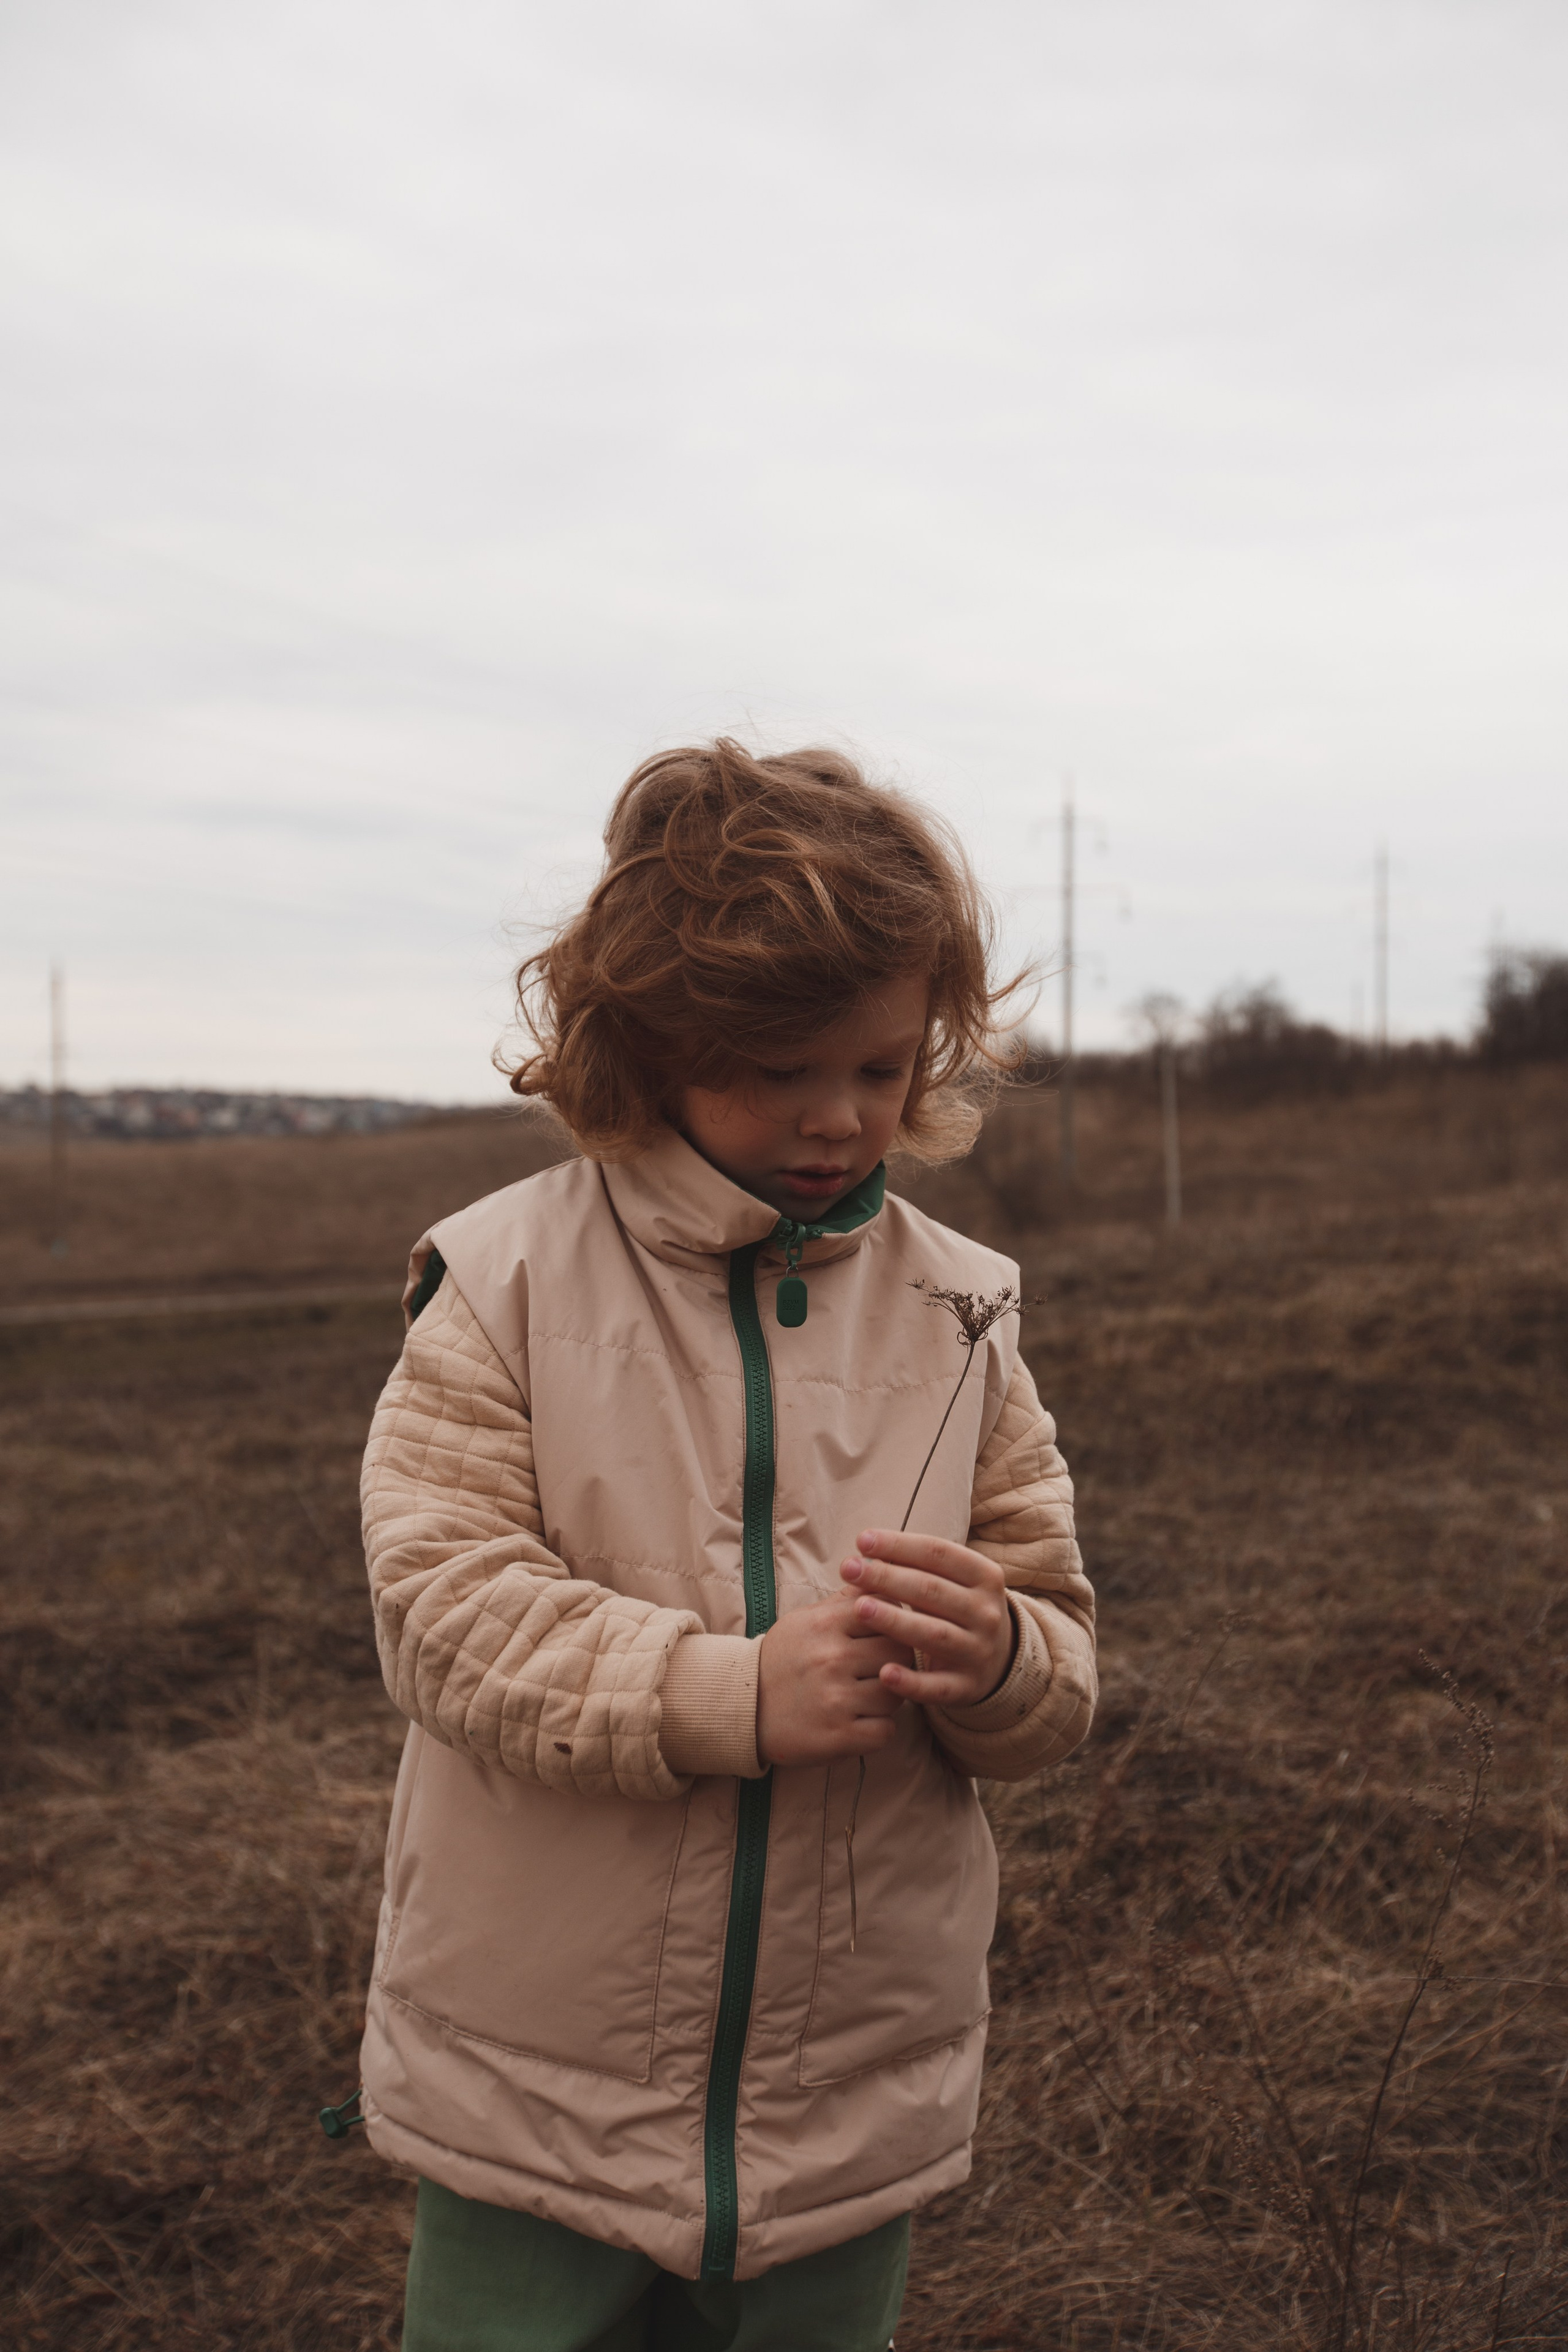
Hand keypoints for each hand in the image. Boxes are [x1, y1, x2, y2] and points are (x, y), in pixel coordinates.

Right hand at [756, 1595, 913, 1767]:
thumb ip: (846, 1600)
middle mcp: (831, 1659)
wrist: (743, 1707)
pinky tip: (862, 1722)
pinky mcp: (837, 1736)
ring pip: (896, 1694)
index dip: (893, 1625)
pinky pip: (886, 1731)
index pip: (887, 1613)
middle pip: (899, 1654)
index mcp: (825, 1624)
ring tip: (869, 1696)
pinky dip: (879, 1729)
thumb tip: (880, 1571)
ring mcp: (835, 1699)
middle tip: (883, 1669)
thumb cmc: (784, 1659)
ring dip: (889, 1698)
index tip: (884, 1636)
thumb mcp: (807, 1620)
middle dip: (898, 1662)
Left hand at [839, 1529, 1014, 1709]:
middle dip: (887, 1578)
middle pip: (932, 1590)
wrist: (996, 1659)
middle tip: (848, 1569)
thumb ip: (914, 1566)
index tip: (861, 1540)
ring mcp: (979, 1651)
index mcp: (985, 1576)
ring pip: (935, 1634)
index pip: (939, 1553)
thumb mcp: (949, 1582)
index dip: (899, 1545)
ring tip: (860, 1608)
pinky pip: (938, 1687)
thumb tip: (865, 1550)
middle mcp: (987, 1613)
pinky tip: (883, 1672)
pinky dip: (912, 1682)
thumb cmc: (955, 1607)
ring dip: (896, 1621)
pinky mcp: (968, 1687)